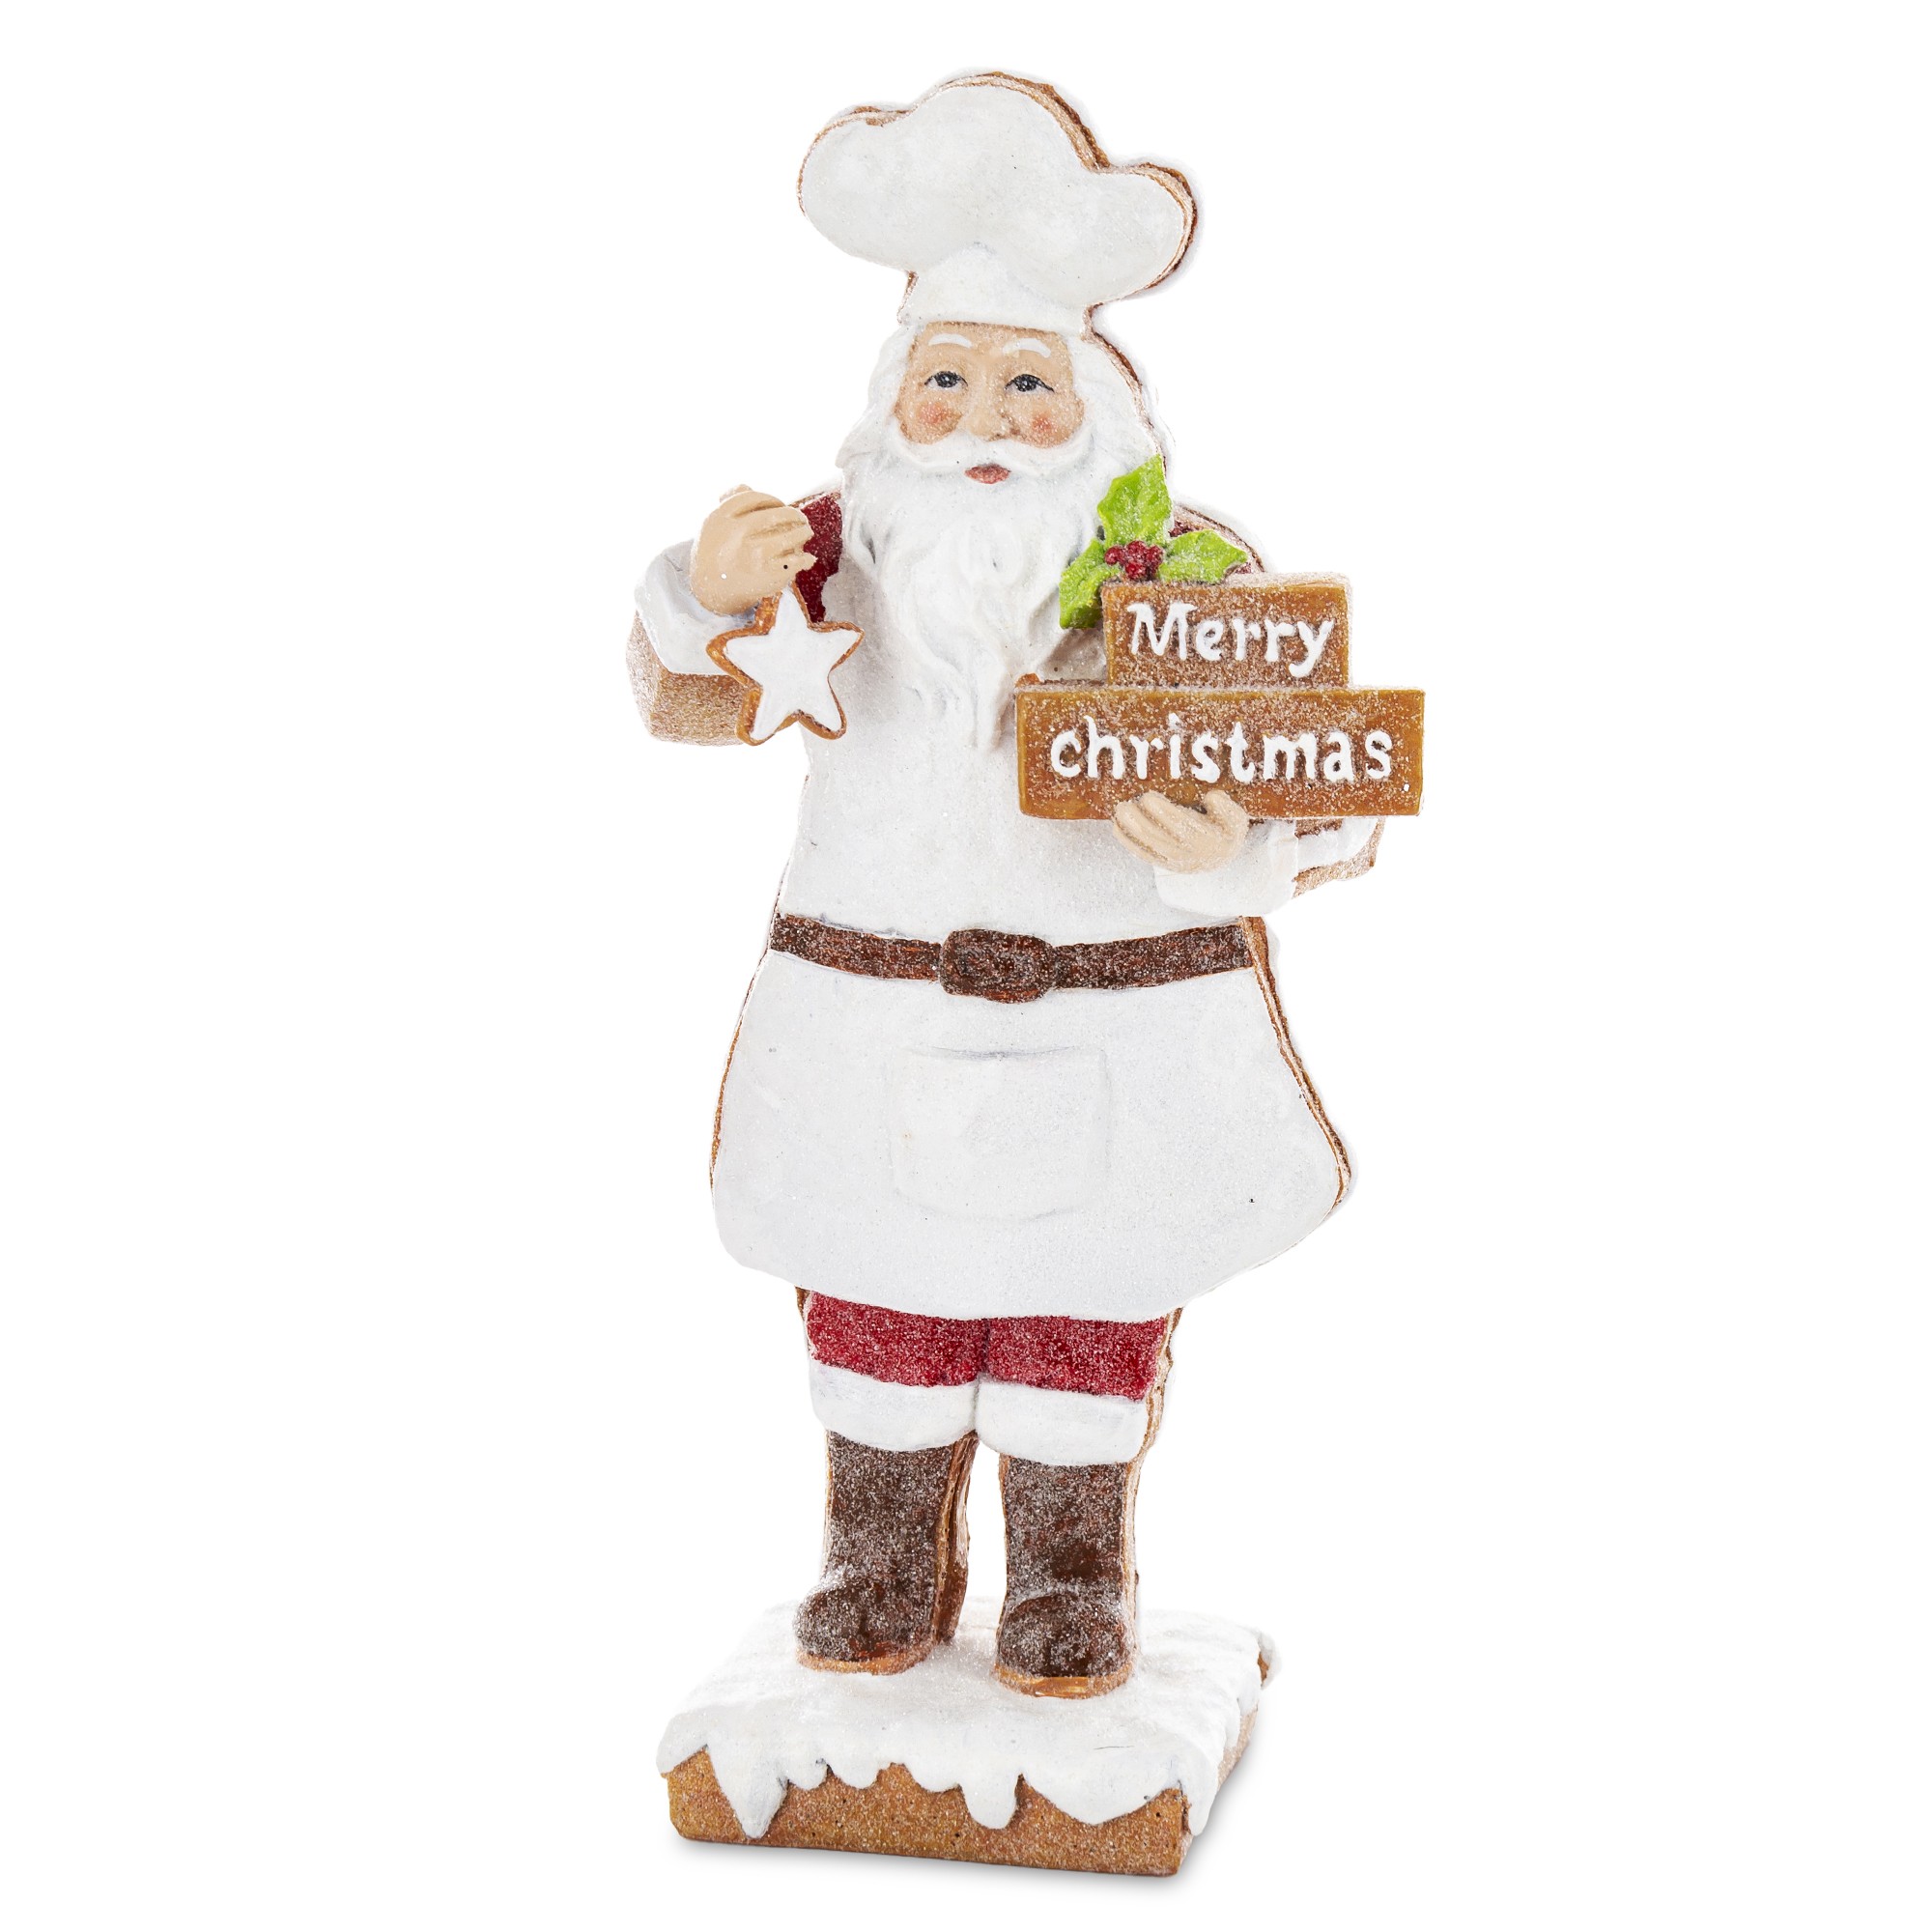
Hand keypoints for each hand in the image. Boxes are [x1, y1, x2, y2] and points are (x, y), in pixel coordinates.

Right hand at [690, 486, 815, 615]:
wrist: (710, 589)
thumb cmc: (715, 553)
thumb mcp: (714, 525)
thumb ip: (730, 503)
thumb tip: (747, 486)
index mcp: (722, 517)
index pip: (754, 498)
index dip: (771, 499)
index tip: (779, 505)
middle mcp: (739, 533)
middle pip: (777, 514)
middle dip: (793, 514)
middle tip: (800, 518)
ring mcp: (755, 553)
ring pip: (791, 535)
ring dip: (804, 532)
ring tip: (806, 532)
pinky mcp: (768, 573)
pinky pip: (795, 561)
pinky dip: (805, 559)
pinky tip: (807, 558)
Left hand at [1111, 789, 1248, 872]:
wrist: (1221, 857)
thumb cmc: (1226, 829)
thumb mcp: (1236, 818)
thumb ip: (1226, 807)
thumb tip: (1211, 797)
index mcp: (1205, 840)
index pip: (1181, 826)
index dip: (1162, 813)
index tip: (1148, 797)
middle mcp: (1186, 853)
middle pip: (1158, 837)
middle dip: (1138, 821)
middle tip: (1125, 804)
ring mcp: (1171, 860)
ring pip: (1146, 846)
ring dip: (1128, 829)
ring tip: (1119, 810)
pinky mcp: (1161, 863)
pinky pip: (1141, 853)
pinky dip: (1127, 841)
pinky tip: (1116, 826)